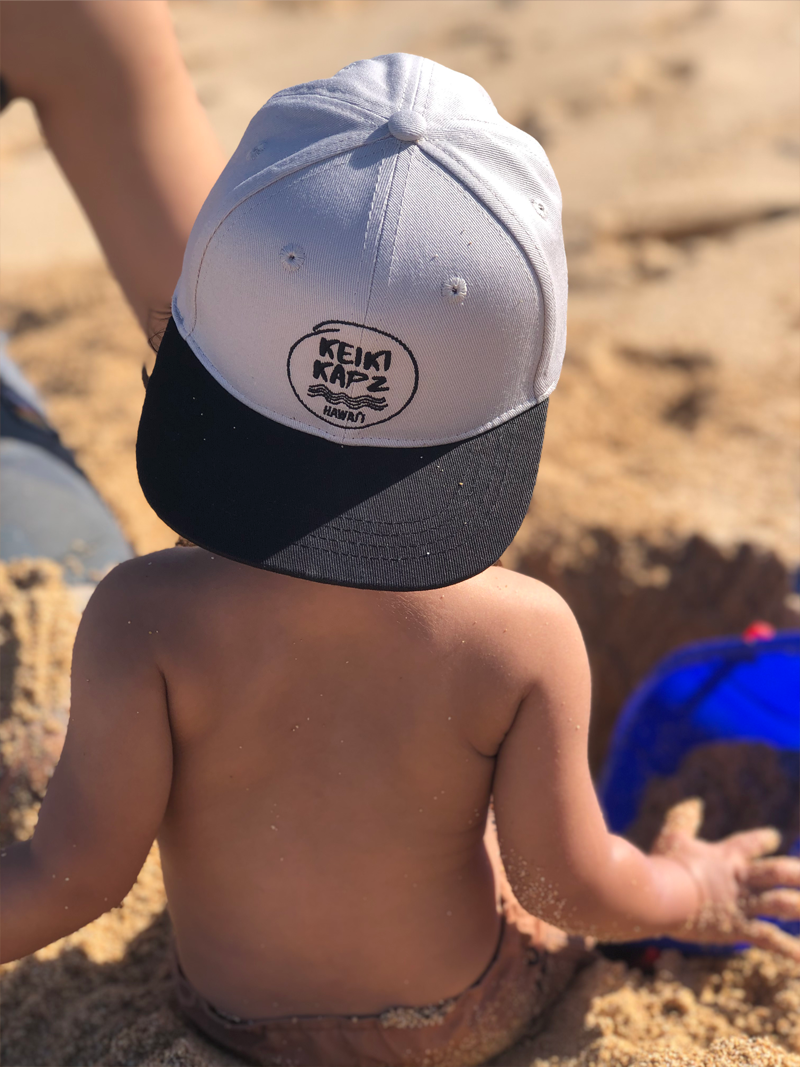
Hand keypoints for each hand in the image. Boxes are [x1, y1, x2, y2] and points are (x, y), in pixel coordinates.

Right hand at [651, 798, 799, 959]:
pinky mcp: (738, 928)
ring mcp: (742, 904)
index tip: (775, 837)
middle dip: (797, 873)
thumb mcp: (673, 836)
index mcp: (725, 857)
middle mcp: (740, 878)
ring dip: (799, 907)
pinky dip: (788, 949)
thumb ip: (683, 818)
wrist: (664, 894)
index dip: (764, 839)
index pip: (750, 843)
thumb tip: (694, 800)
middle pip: (778, 871)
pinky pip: (768, 938)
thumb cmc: (666, 864)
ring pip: (782, 903)